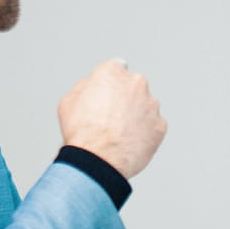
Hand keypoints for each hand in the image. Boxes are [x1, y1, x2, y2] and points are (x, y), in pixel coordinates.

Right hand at [58, 59, 166, 179]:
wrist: (98, 159)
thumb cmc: (81, 131)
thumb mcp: (69, 101)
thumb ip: (85, 87)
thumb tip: (93, 86)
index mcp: (112, 71)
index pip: (115, 69)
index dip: (109, 84)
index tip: (106, 95)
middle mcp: (136, 83)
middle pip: (132, 87)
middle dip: (125, 99)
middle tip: (111, 118)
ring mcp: (151, 104)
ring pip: (145, 107)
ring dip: (136, 116)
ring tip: (119, 134)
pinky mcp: (160, 125)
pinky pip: (153, 126)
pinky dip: (145, 133)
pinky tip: (130, 142)